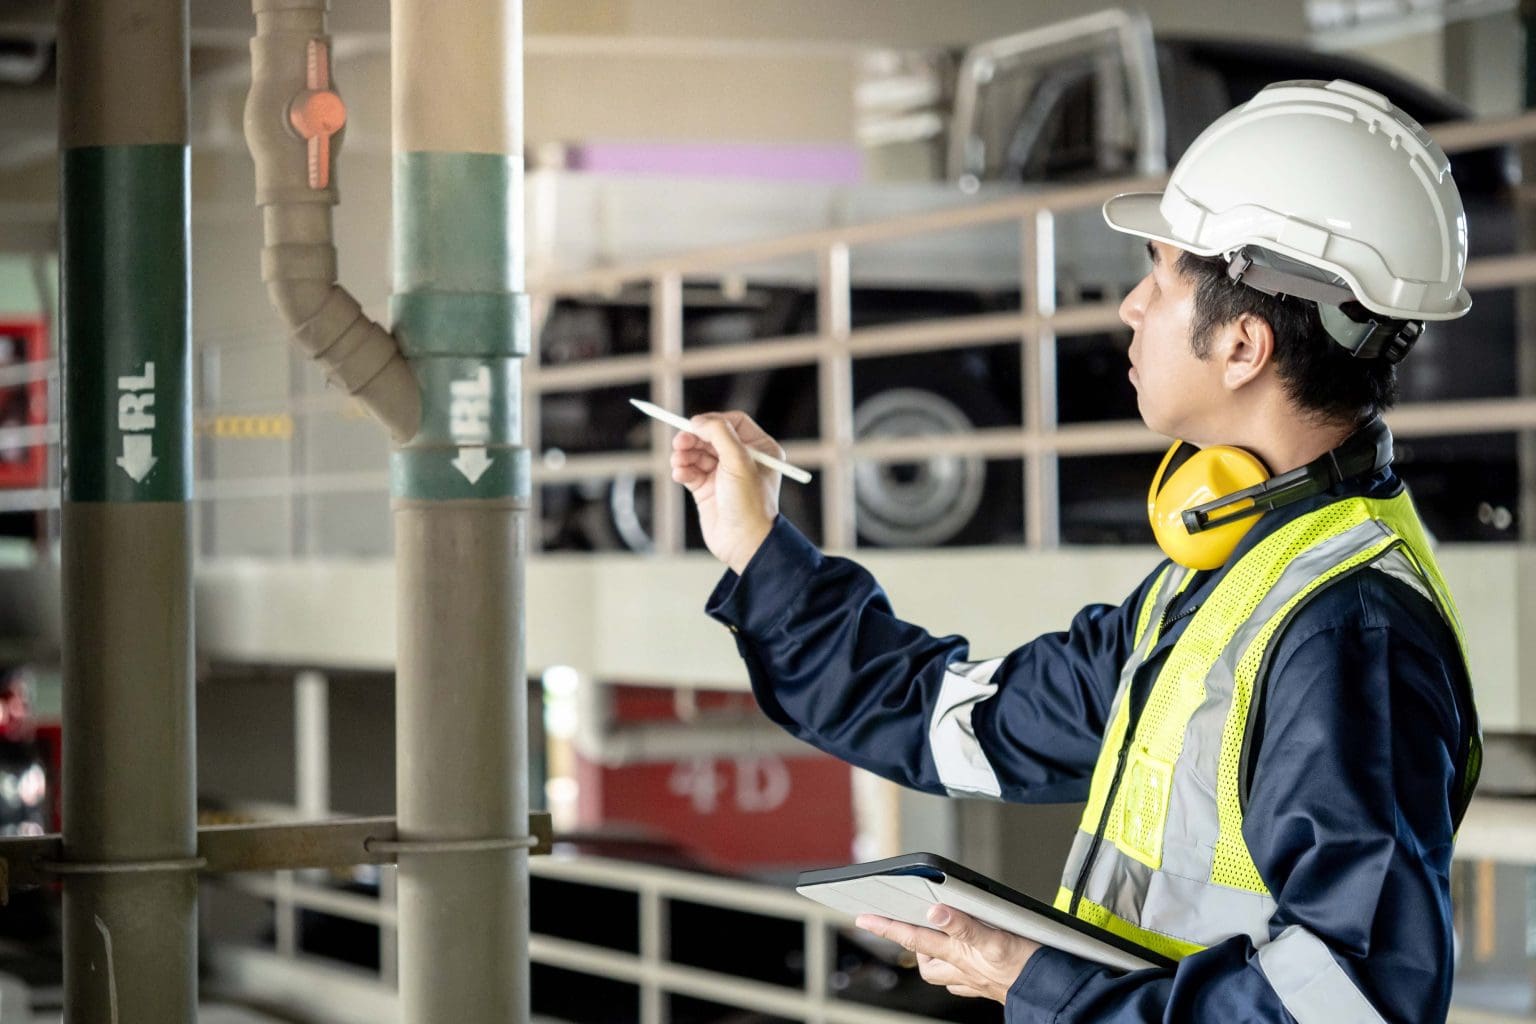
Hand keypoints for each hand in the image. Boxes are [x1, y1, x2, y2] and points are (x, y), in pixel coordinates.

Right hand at [670, 410, 782, 572]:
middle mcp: (743, 460)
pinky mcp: (707, 490)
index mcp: (760, 449)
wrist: (743, 543)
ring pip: (697, 453)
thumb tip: (698, 420)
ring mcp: (724, 475)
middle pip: (711, 436)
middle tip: (678, 443)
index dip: (712, 422)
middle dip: (693, 438)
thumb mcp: (738, 461)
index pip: (733, 422)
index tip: (694, 426)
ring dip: (684, 455)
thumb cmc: (748, 503)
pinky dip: (682, 470)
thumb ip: (719, 434)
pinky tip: (679, 475)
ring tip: (678, 462)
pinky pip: (690, 471)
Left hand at [856, 905, 1039, 1003]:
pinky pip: (963, 981)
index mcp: (958, 954)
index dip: (886, 926)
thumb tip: (935, 911)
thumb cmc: (1029, 968)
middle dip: (911, 944)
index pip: (912, 937)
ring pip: (942, 972)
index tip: (863, 919)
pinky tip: (964, 964)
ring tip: (934, 943)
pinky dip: (958, 970)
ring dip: (934, 958)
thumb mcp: (997, 938)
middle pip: (924, 959)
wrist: (1053, 993)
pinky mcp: (989, 985)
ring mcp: (974, 979)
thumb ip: (964, 925)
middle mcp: (961, 968)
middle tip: (903, 926)